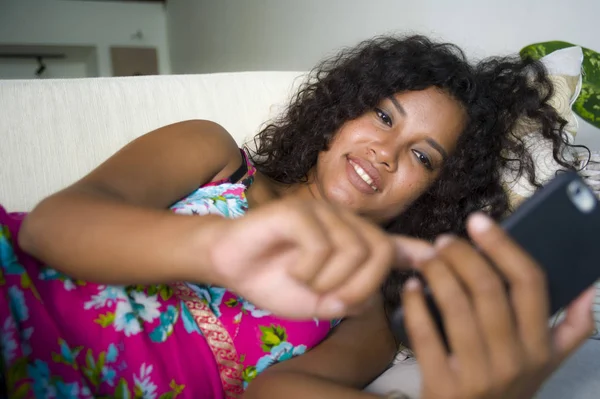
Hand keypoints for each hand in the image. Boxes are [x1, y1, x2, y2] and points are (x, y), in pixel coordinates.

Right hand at [207, 197, 431, 319]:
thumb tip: (371, 299)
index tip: (440, 256)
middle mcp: (343, 222)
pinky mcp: (299, 210)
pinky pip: (321, 245)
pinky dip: (308, 270)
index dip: (417, 252)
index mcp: (351, 243)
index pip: (393, 245)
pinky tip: (291, 270)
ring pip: (353, 249)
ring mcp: (322, 211)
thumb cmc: (274, 281)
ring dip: (331, 281)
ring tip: (306, 283)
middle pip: (381, 250)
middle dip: (362, 286)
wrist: (231, 263)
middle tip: (334, 303)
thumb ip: (348, 301)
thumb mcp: (317, 302)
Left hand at [402, 213, 595, 398]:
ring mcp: (478, 375)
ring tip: (426, 258)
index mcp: (541, 347)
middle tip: (444, 240)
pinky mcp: (443, 386)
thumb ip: (570, 329)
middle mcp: (514, 360)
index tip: (479, 221)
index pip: (530, 282)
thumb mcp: (547, 365)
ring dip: (437, 273)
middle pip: (488, 288)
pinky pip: (425, 334)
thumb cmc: (508, 389)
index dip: (503, 245)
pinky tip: (411, 287)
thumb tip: (588, 288)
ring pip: (456, 306)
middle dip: (462, 255)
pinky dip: (415, 304)